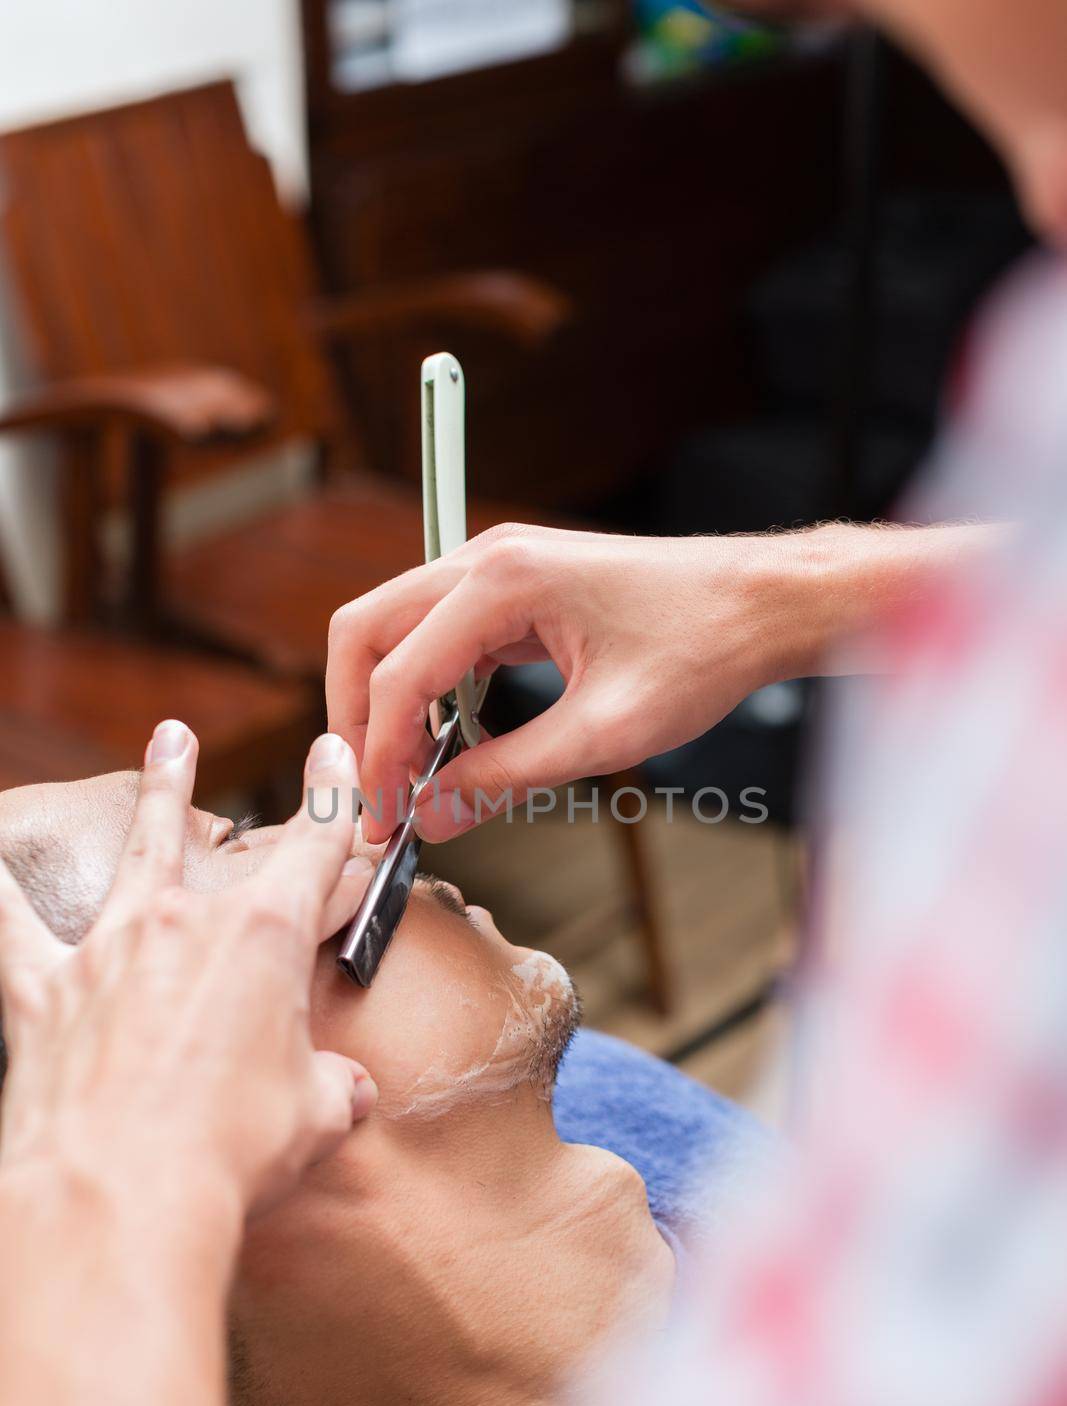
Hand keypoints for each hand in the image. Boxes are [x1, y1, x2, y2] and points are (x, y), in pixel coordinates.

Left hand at [0, 722, 376, 1223]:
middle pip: (192, 834)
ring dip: (134, 802)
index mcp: (264, 941)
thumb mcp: (312, 1120)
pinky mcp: (41, 992)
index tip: (331, 756)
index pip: (313, 847)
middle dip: (188, 779)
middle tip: (180, 736)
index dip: (331, 797)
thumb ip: (331, 1088)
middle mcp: (183, 925)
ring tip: (137, 759)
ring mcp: (107, 951)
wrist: (116, 1195)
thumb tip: (348, 1090)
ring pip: (124, 856)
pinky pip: (10, 926)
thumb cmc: (226, 1155)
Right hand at [327, 525, 800, 843]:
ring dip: (389, 702)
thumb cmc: (702, 650)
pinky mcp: (515, 585)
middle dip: (356, 717)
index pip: (396, 674)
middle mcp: (487, 558)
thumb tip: (432, 816)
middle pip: (366, 632)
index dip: (378, 756)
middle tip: (376, 793)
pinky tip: (452, 741)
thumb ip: (507, 777)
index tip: (383, 819)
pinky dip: (428, 687)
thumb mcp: (605, 734)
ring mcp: (497, 565)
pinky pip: (440, 633)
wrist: (762, 602)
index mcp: (503, 581)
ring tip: (411, 778)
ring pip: (395, 630)